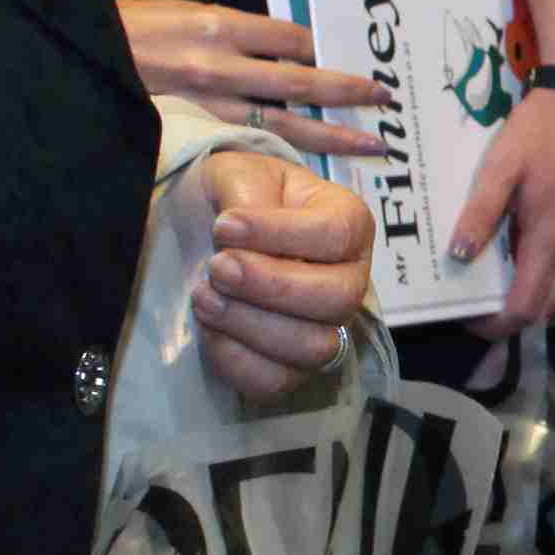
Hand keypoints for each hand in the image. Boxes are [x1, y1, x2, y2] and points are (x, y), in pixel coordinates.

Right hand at [122, 0, 388, 164]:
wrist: (76, 58)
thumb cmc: (124, 31)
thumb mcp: (180, 13)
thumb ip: (230, 30)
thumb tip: (278, 43)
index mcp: (218, 24)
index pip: (291, 37)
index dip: (324, 51)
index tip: (349, 60)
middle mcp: (220, 64)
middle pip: (300, 81)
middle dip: (347, 91)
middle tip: (383, 99)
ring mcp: (208, 105)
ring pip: (284, 124)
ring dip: (331, 135)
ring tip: (369, 145)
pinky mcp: (193, 134)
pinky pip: (248, 146)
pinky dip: (283, 155)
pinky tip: (310, 168)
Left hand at [188, 147, 373, 401]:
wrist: (205, 237)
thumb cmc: (233, 199)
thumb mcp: (238, 172)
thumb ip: (247, 193)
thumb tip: (241, 227)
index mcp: (348, 222)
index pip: (335, 235)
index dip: (281, 236)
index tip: (224, 226)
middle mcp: (350, 279)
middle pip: (337, 299)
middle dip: (271, 285)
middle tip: (218, 267)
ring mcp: (325, 328)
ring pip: (312, 347)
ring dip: (252, 325)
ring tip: (204, 296)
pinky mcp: (292, 366)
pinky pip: (276, 381)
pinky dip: (237, 360)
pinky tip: (208, 330)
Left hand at [450, 88, 554, 332]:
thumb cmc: (539, 131)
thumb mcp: (500, 166)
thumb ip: (480, 214)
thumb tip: (458, 256)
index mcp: (551, 238)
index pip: (525, 306)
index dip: (495, 325)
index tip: (470, 317)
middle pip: (549, 314)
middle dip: (515, 322)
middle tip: (486, 309)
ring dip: (545, 310)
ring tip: (516, 292)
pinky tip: (544, 268)